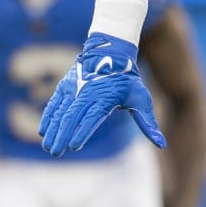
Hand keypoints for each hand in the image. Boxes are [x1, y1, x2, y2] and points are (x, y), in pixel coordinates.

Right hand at [39, 33, 165, 155]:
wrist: (110, 53)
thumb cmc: (128, 80)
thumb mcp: (141, 99)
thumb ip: (147, 123)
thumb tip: (162, 144)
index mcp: (104, 98)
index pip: (91, 117)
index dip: (82, 132)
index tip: (74, 146)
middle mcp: (86, 93)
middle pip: (72, 117)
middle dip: (62, 135)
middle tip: (56, 153)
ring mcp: (74, 88)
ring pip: (61, 111)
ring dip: (53, 130)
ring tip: (49, 147)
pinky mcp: (65, 86)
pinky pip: (55, 103)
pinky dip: (48, 117)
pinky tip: (43, 131)